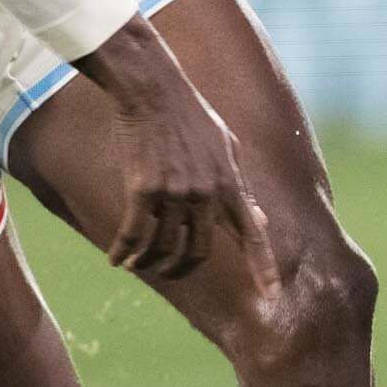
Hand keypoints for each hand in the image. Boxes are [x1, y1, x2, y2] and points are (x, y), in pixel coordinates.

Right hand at [73, 20, 277, 285]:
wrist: (153, 90)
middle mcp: (206, 193)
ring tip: (138, 265)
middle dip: (183, 269)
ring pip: (164, 247)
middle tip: (168, 271)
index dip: (262, 268)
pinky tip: (117, 259)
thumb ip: (241, 186)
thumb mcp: (227, 147)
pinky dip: (124, 251)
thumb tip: (258, 218)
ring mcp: (175, 192)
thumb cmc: (191, 116)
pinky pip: (133, 234)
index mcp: (231, 183)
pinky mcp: (143, 189)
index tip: (270, 296)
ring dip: (149, 263)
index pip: (253, 235)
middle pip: (199, 251)